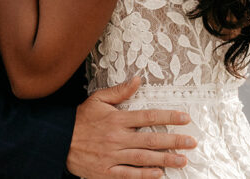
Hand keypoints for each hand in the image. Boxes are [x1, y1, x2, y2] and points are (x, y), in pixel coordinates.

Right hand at [67, 76, 195, 178]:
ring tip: (182, 160)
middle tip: (191, 142)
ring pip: (143, 159)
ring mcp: (112, 156)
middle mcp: (117, 138)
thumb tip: (138, 80)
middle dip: (174, 141)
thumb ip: (120, 91)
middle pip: (151, 140)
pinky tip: (158, 174)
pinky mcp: (105, 172)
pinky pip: (128, 175)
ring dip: (165, 160)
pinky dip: (144, 176)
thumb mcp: (98, 99)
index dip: (169, 117)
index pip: (149, 117)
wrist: (57, 141)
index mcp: (118, 120)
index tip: (185, 118)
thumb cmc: (80, 119)